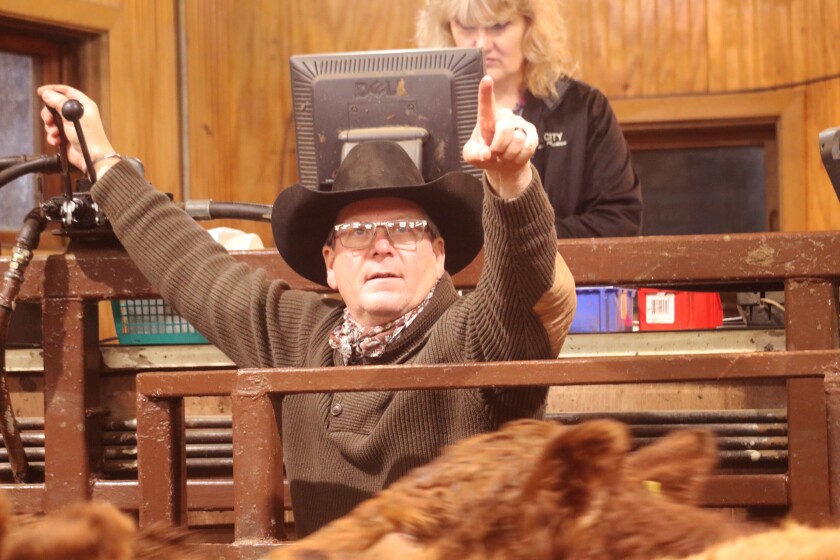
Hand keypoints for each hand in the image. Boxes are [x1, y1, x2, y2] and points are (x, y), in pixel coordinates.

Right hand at [37, 84, 117, 176]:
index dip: (52, 90)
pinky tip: (58, 141)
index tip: (40, 92)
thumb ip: (59, 103)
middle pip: (54, 106)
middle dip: (49, 114)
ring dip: (51, 127)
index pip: (66, 91)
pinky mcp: (66, 136)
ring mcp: (71, 125)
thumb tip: (47, 94)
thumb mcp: (72, 116)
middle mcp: (77, 114)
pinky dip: (53, 137)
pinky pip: (53, 132)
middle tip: (49, 120)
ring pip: (52, 120)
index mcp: (83, 105)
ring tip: (56, 134)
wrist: (91, 158)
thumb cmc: (88, 137)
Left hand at [462, 75, 536, 197]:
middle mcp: (504, 116)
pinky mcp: (532, 132)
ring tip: (504, 155)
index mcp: (487, 118)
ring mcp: (519, 123)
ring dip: (509, 154)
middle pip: (505, 128)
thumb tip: (486, 154)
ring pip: (518, 140)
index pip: (486, 104)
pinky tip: (515, 156)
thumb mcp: (472, 156)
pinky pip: (528, 147)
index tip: (486, 79)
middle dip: (499, 147)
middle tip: (495, 154)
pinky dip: (519, 158)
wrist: (503, 165)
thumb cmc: (485, 155)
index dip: (485, 92)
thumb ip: (473, 154)